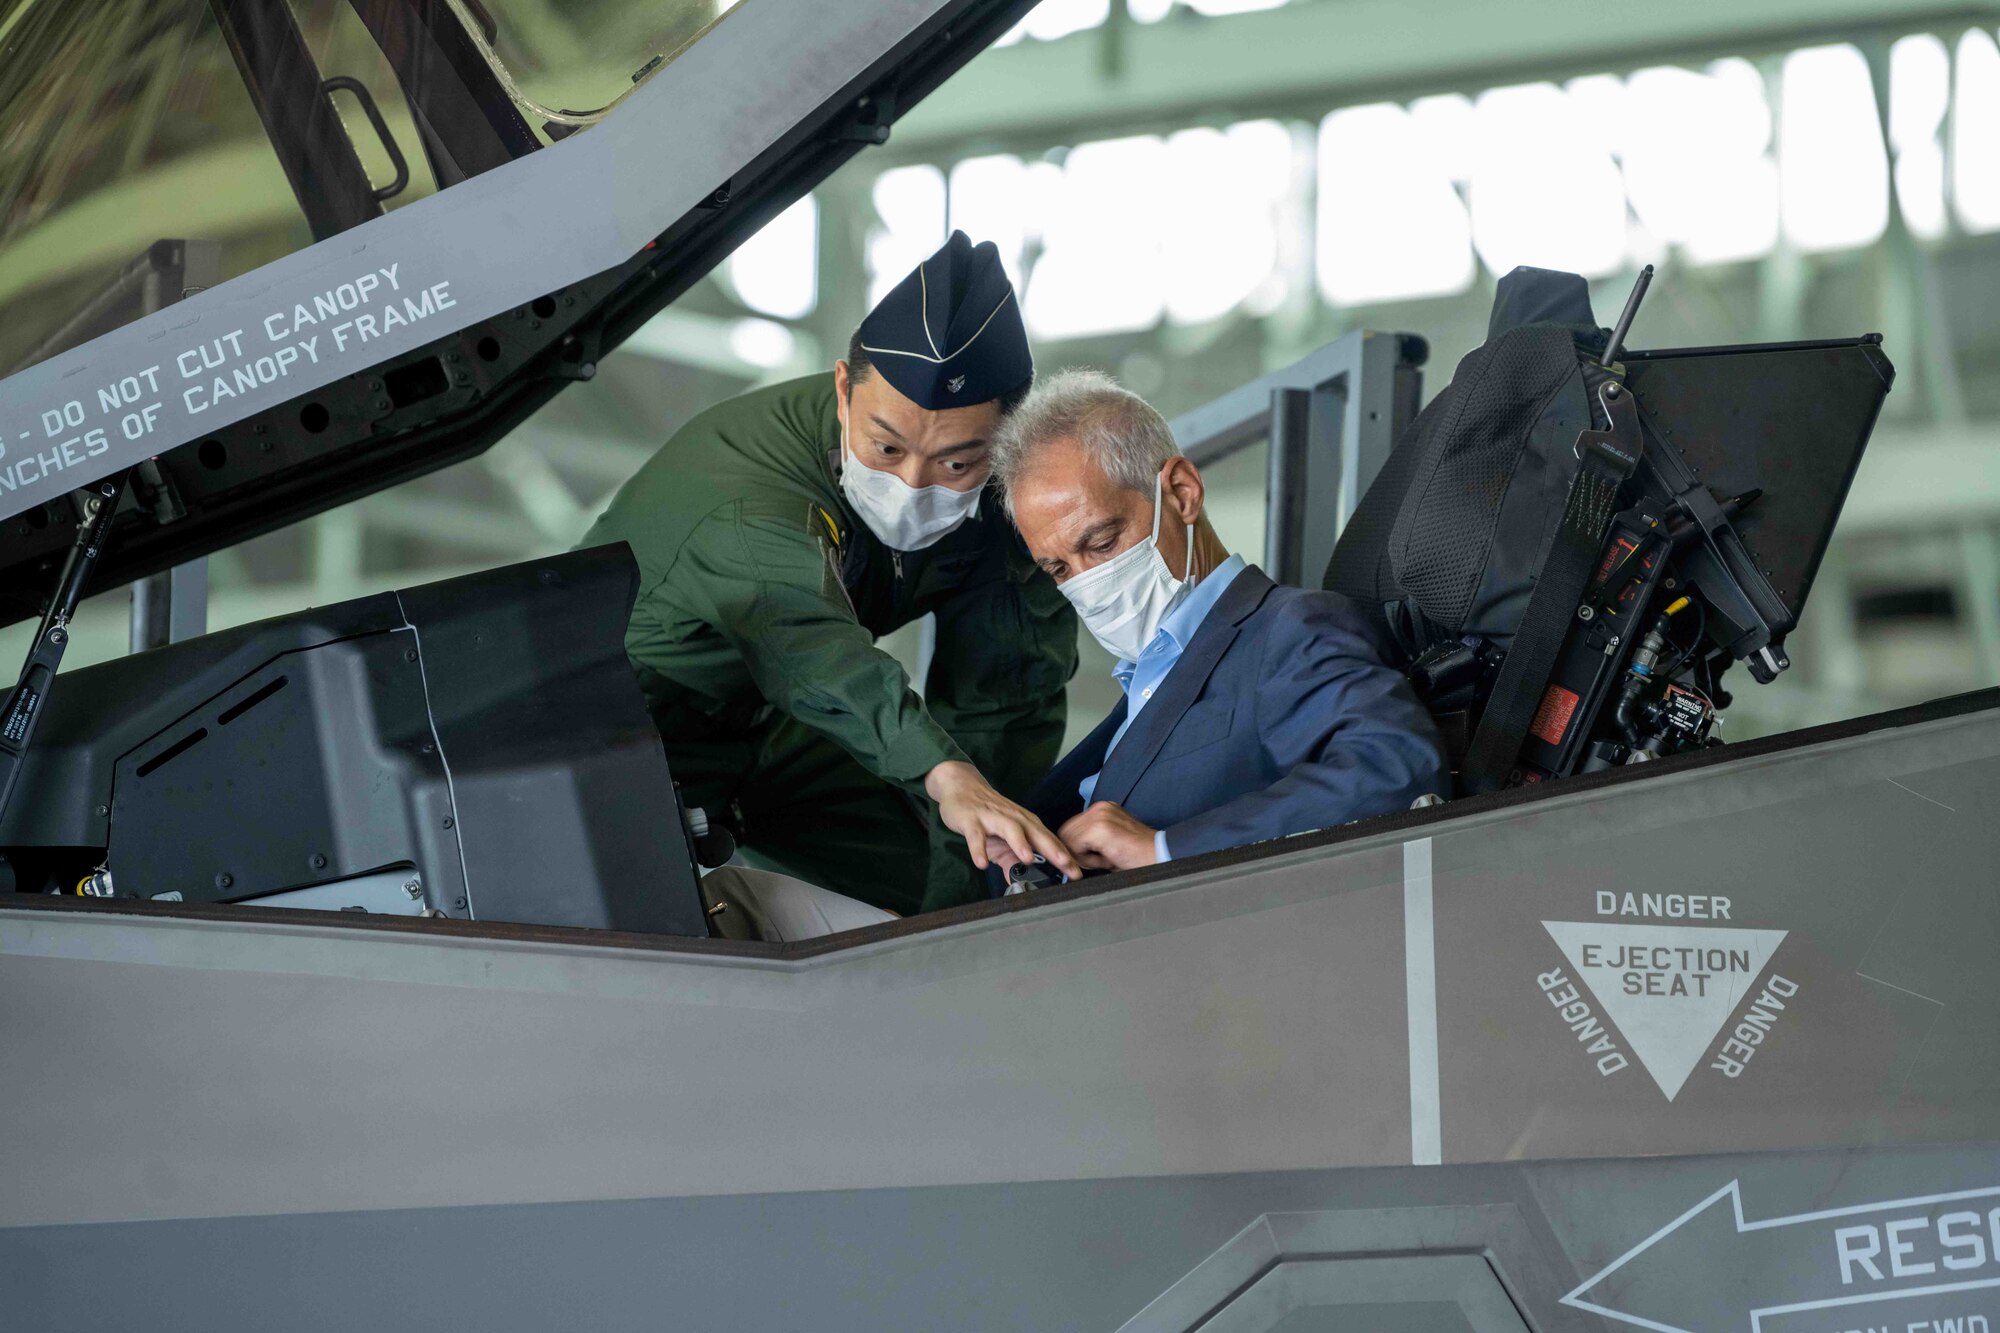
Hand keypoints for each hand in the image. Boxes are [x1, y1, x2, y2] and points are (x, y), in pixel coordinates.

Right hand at [924, 761, 1080, 878]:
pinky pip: (976, 835)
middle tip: (1066, 865)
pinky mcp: (972, 820)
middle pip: (1036, 833)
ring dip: (1020, 843)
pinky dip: (979, 849)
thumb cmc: (988, 816)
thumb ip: (1013, 863)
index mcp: (1026, 824)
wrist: (962, 786)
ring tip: (1028, 860)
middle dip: (1052, 849)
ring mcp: (993, 818)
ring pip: (1010, 828)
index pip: (1049, 841)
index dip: (1065, 857)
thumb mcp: (1002, 842)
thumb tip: (1023, 886)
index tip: (1077, 874)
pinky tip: (982, 863)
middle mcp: (1014, 819)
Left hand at [1057, 801, 1158, 871]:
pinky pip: (1075, 847)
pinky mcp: (1099, 828)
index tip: (1095, 857)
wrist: (1160, 856)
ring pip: (1068, 840)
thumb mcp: (1110, 843)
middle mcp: (1099, 807)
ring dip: (1082, 855)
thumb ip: (1089, 841)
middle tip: (1101, 859)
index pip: (1071, 828)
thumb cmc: (1139, 855)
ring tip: (1105, 858)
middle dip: (1077, 851)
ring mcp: (1099, 815)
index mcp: (1102, 809)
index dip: (1077, 847)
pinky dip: (1087, 859)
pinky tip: (1106, 859)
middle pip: (1065, 832)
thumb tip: (1068, 851)